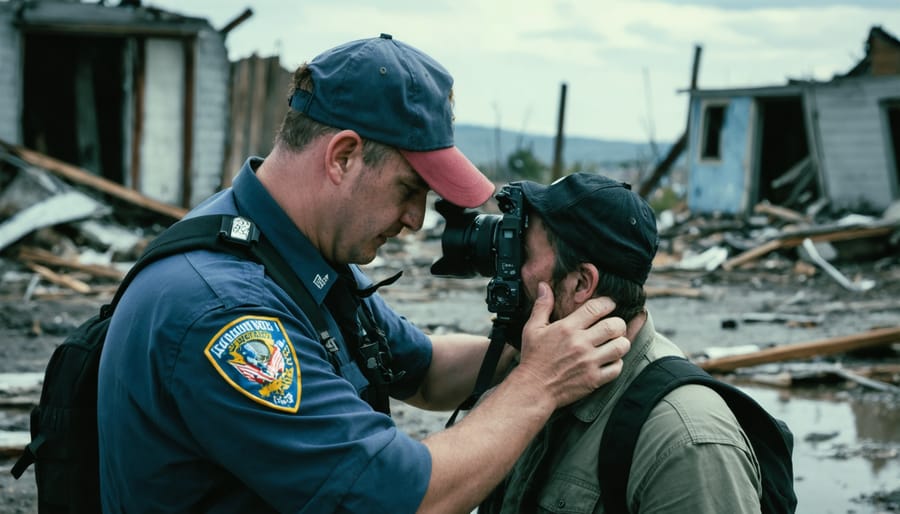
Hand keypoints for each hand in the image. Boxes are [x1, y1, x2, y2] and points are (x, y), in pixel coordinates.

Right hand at [515, 282, 628, 407]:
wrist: (533, 388)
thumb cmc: (533, 358)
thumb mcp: (532, 328)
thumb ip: (542, 306)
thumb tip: (544, 286)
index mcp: (567, 328)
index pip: (597, 308)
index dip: (608, 303)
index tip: (609, 305)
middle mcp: (581, 343)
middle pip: (615, 326)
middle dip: (618, 323)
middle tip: (614, 326)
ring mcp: (589, 362)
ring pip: (621, 346)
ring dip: (621, 342)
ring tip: (614, 342)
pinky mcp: (594, 379)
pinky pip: (617, 368)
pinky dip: (616, 363)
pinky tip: (609, 360)